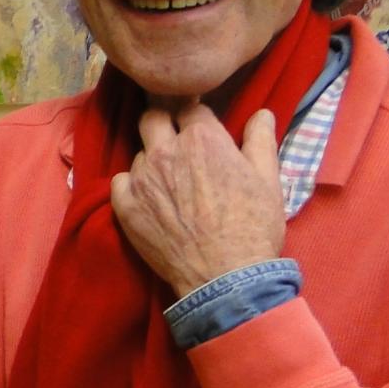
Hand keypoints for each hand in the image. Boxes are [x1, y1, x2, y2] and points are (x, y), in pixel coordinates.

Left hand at [110, 103, 285, 296]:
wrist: (224, 278)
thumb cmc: (252, 228)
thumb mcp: (268, 181)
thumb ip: (260, 141)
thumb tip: (261, 114)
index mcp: (203, 138)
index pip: (190, 109)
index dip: (196, 118)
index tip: (199, 130)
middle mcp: (166, 151)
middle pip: (153, 118)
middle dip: (163, 123)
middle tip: (175, 143)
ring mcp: (142, 178)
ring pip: (140, 153)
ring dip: (152, 161)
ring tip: (170, 184)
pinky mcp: (125, 205)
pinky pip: (120, 181)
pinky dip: (132, 187)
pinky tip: (150, 201)